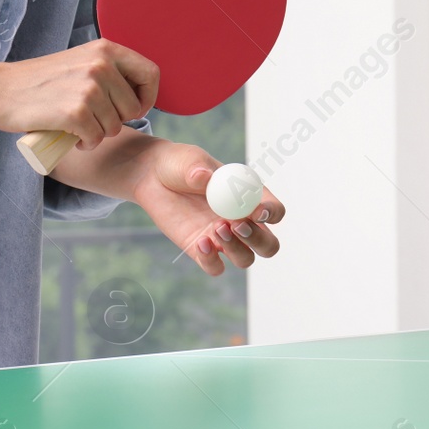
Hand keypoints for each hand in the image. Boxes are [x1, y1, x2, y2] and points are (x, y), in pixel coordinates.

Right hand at [0, 39, 158, 150]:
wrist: (1, 90)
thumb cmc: (40, 81)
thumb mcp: (80, 61)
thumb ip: (108, 70)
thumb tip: (140, 94)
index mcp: (105, 49)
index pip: (151, 73)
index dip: (147, 97)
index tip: (134, 109)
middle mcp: (100, 65)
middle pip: (133, 107)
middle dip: (117, 121)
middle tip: (94, 120)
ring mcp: (89, 88)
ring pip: (115, 126)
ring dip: (99, 134)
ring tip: (77, 126)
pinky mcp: (76, 112)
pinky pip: (97, 138)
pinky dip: (86, 143)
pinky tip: (72, 137)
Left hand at [132, 142, 283, 275]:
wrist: (153, 178)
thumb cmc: (180, 164)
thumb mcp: (189, 160)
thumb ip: (198, 168)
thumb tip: (203, 176)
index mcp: (250, 197)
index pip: (275, 211)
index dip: (272, 213)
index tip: (258, 211)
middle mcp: (242, 222)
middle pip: (268, 244)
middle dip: (258, 239)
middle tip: (237, 225)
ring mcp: (224, 239)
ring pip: (245, 259)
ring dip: (236, 248)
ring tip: (215, 227)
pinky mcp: (202, 251)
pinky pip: (216, 267)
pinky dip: (211, 260)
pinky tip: (200, 242)